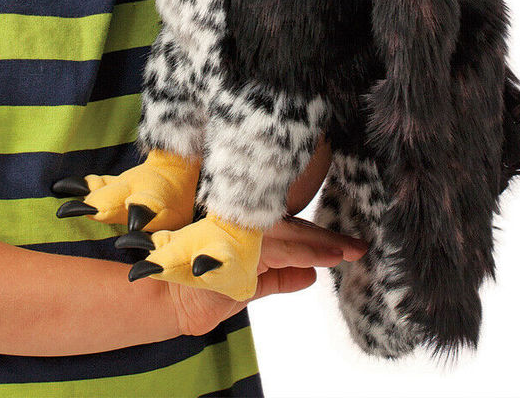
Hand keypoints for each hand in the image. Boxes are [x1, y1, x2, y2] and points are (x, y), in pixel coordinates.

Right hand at [163, 214, 367, 337]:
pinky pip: (274, 247)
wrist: (162, 296)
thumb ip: (277, 278)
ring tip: (347, 252)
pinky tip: (322, 258)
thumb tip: (311, 275)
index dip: (317, 237)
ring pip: (287, 234)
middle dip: (326, 239)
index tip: (348, 245)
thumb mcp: (246, 284)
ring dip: (319, 244)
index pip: (288, 230)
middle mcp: (242, 224)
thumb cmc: (198, 286)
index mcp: (245, 230)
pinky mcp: (232, 240)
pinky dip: (300, 251)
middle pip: (293, 229)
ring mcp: (237, 229)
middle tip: (357, 246)